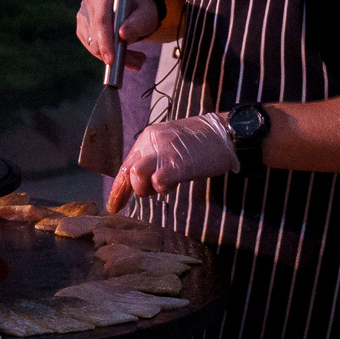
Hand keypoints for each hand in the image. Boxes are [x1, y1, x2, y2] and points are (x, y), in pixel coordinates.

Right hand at [75, 0, 157, 70]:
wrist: (133, 10)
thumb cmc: (141, 11)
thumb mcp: (146, 15)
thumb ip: (137, 24)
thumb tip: (122, 35)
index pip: (101, 22)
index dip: (105, 42)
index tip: (112, 61)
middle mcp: (89, 5)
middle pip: (95, 37)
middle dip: (113, 54)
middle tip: (137, 62)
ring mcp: (83, 18)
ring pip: (93, 46)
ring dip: (113, 56)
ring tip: (136, 57)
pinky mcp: (82, 30)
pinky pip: (92, 49)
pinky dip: (107, 55)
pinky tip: (121, 51)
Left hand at [106, 112, 236, 210]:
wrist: (224, 133)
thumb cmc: (202, 143)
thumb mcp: (171, 146)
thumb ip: (154, 159)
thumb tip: (143, 180)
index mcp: (147, 138)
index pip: (125, 165)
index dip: (119, 188)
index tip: (115, 205)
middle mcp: (150, 142)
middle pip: (127, 172)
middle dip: (132, 191)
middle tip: (148, 195)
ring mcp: (162, 152)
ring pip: (136, 176)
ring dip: (146, 189)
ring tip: (163, 187)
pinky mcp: (176, 164)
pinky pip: (157, 181)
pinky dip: (163, 189)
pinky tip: (173, 184)